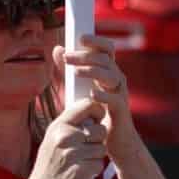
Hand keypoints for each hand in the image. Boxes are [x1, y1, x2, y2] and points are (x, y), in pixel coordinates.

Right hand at [24, 95, 108, 178]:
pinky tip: (81, 174)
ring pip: (102, 148)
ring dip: (95, 157)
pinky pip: (99, 164)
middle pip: (100, 129)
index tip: (98, 119)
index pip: (87, 105)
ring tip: (79, 163)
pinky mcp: (81, 170)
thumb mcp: (52, 140)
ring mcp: (72, 154)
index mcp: (58, 126)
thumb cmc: (48, 168)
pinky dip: (93, 170)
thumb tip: (91, 112)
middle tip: (84, 151)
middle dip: (98, 140)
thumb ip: (69, 126)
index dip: (98, 111)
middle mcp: (64, 137)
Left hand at [58, 35, 135, 158]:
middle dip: (86, 56)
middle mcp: (117, 79)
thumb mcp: (79, 87)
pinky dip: (104, 95)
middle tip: (68, 58)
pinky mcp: (121, 110)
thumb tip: (57, 49)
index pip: (106, 49)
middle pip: (105, 60)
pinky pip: (115, 99)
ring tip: (76, 72)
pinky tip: (92, 93)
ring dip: (93, 71)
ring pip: (111, 75)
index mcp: (108, 71)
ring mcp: (120, 94)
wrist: (113, 140)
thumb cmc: (96, 111)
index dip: (96, 41)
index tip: (80, 38)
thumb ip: (70, 69)